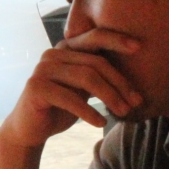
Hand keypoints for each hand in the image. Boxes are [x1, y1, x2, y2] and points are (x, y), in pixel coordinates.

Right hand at [0, 28, 142, 148]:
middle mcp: (53, 53)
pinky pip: (69, 98)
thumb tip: (134, 82)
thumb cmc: (60, 109)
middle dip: (120, 83)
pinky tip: (100, 122)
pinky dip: (88, 112)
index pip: (94, 37)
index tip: (139, 48)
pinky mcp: (36, 87)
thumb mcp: (83, 90)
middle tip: (136, 102)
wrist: (29, 130)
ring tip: (123, 113)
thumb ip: (98, 78)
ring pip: (86, 78)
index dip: (117, 40)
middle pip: (95, 63)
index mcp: (65, 48)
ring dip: (110, 97)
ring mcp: (42, 69)